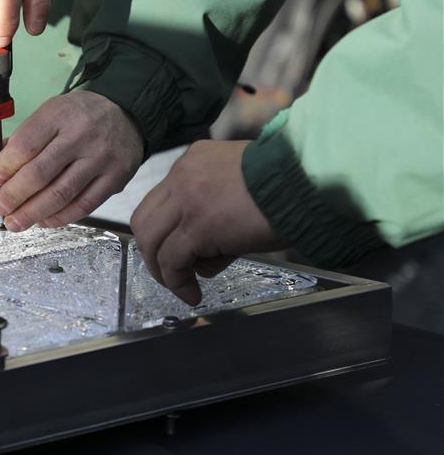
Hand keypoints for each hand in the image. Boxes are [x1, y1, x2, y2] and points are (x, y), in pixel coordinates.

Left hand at [0, 90, 143, 230]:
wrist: (126, 114)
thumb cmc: (75, 120)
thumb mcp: (43, 120)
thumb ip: (6, 145)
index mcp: (58, 114)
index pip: (25, 144)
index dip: (4, 168)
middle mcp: (81, 134)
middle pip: (40, 173)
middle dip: (13, 196)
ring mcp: (101, 158)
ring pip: (61, 193)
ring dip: (33, 213)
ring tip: (15, 222)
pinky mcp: (115, 178)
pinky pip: (83, 205)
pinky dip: (59, 217)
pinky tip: (43, 220)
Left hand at [131, 140, 285, 305]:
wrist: (310, 179)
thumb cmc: (292, 183)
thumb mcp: (245, 184)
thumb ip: (217, 206)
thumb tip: (207, 251)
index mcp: (194, 160)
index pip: (162, 199)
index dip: (165, 230)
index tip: (176, 251)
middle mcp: (183, 176)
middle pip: (145, 220)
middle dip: (154, 251)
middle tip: (171, 272)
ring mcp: (186, 200)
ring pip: (151, 241)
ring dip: (163, 270)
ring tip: (182, 287)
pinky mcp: (197, 227)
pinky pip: (172, 261)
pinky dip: (177, 282)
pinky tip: (192, 295)